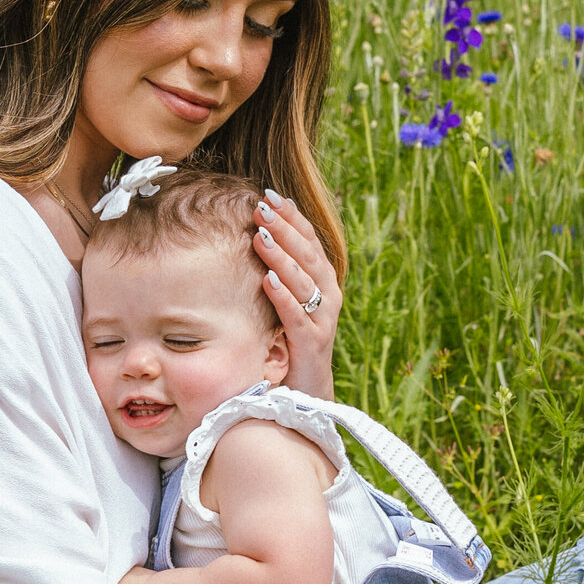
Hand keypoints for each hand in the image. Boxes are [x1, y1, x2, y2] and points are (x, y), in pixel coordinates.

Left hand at [254, 189, 341, 398]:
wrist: (305, 390)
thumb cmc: (291, 339)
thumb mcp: (287, 299)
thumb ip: (279, 270)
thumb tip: (254, 232)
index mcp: (323, 281)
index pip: (310, 240)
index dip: (292, 216)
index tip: (270, 193)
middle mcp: (328, 296)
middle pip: (308, 255)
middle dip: (285, 229)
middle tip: (261, 207)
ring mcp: (322, 321)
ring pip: (304, 282)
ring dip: (282, 257)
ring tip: (261, 236)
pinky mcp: (311, 346)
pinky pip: (296, 317)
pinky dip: (283, 297)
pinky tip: (267, 281)